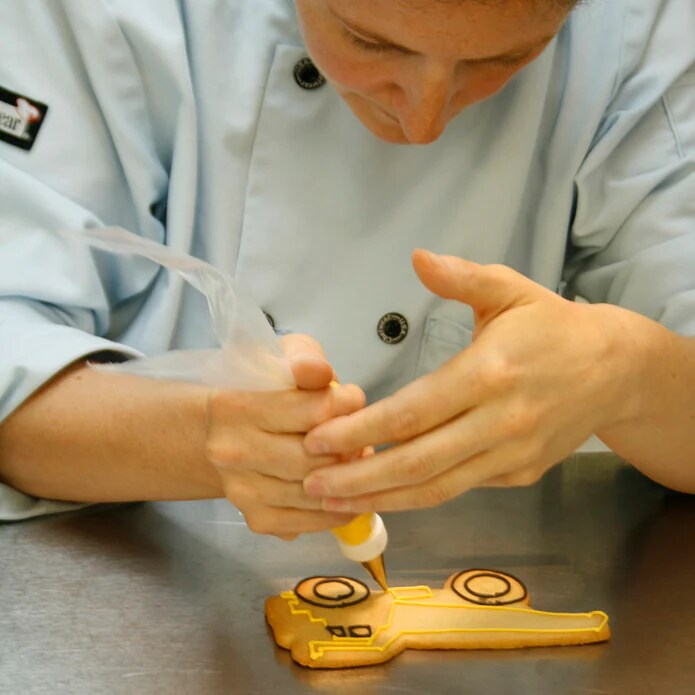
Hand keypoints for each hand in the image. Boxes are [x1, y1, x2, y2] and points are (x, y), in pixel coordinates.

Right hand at [205, 333, 364, 536]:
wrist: (219, 434)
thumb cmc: (263, 390)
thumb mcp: (281, 357)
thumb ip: (303, 357)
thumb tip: (319, 372)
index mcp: (236, 406)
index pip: (314, 411)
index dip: (347, 402)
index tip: (353, 398)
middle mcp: (233, 453)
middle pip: (316, 458)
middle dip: (350, 446)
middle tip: (359, 435)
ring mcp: (242, 491)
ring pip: (315, 494)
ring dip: (348, 479)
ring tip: (355, 460)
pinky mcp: (256, 518)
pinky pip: (309, 522)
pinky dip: (337, 509)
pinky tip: (345, 492)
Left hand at [303, 250, 638, 512]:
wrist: (615, 370)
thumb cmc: (552, 326)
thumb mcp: (511, 289)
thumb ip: (462, 277)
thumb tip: (417, 256)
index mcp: (489, 373)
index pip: (413, 411)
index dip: (361, 430)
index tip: (317, 439)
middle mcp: (500, 423)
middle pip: (419, 461)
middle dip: (359, 477)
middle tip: (311, 482)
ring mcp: (511, 456)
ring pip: (437, 488)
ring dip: (382, 498)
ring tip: (333, 502)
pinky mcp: (520, 475)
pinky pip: (460, 488)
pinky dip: (418, 495)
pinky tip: (384, 493)